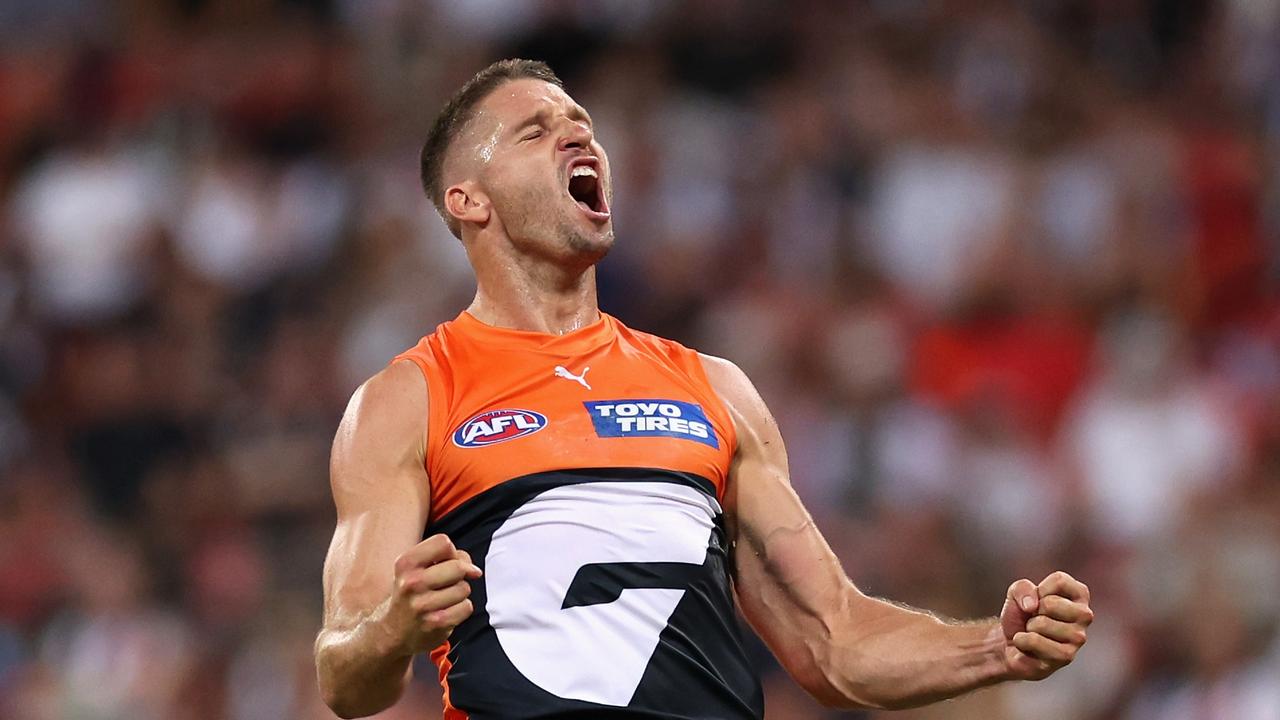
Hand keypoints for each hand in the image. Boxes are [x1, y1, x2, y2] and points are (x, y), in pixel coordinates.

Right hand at [384, 534, 482, 654]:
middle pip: (458, 566)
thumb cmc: (411, 594)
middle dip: (459, 573)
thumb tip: (473, 570)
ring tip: (442, 599)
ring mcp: (424, 605)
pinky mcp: (436, 623)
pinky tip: (445, 612)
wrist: (393, 632)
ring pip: (464, 588)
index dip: (450, 552)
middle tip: (445, 583)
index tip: (445, 562)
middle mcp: (412, 583)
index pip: (443, 542)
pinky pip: (466, 607)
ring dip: (459, 593)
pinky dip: (461, 609)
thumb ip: (444, 557)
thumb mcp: (415, 568)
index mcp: (406, 564)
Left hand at [999, 571, 1092, 680]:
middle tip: (1035, 619)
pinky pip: (1035, 641)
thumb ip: (1022, 588)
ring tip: (1034, 633)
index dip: (1040, 589)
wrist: (1010, 644)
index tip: (1038, 600)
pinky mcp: (1067, 656)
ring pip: (1042, 623)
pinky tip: (1028, 646)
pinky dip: (1022, 641)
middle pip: (1051, 603)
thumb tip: (1033, 605)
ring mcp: (1078, 637)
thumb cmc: (1021, 615)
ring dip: (1029, 628)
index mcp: (1079, 594)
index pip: (1060, 581)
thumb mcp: (1016, 593)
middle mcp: (1085, 615)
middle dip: (1034, 611)